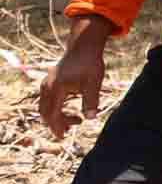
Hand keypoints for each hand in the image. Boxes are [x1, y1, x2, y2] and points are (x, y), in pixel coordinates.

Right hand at [39, 25, 106, 139]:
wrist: (84, 47)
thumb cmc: (90, 64)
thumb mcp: (93, 82)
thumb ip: (91, 100)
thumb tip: (91, 118)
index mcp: (55, 88)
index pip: (52, 114)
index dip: (57, 126)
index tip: (64, 136)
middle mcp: (47, 87)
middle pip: (46, 112)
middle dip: (56, 124)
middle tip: (68, 132)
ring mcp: (46, 83)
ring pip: (46, 106)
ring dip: (56, 117)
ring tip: (74, 122)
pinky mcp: (49, 81)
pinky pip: (47, 100)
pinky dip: (55, 109)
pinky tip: (68, 111)